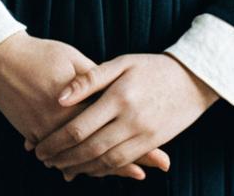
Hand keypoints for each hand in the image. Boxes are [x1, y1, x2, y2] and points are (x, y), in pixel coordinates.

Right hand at [0, 32, 169, 181]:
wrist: (3, 58)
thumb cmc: (42, 53)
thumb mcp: (73, 58)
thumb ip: (95, 78)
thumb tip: (115, 91)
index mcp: (80, 101)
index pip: (113, 126)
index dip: (134, 142)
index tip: (156, 156)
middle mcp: (64, 120)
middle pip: (97, 147)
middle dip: (122, 163)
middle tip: (143, 174)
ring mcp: (46, 129)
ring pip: (75, 157)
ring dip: (94, 167)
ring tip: (114, 176)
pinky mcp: (31, 132)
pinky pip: (53, 154)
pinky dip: (66, 163)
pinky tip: (75, 172)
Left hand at [31, 52, 219, 180]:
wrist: (193, 79)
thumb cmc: (152, 66)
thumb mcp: (122, 62)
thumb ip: (90, 79)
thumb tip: (60, 97)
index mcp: (119, 97)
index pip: (80, 127)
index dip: (57, 140)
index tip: (39, 146)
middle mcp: (131, 120)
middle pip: (90, 149)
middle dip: (64, 158)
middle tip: (44, 160)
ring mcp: (144, 135)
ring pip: (106, 162)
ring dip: (81, 168)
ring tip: (61, 167)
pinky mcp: (153, 144)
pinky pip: (123, 162)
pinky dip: (103, 170)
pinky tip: (89, 168)